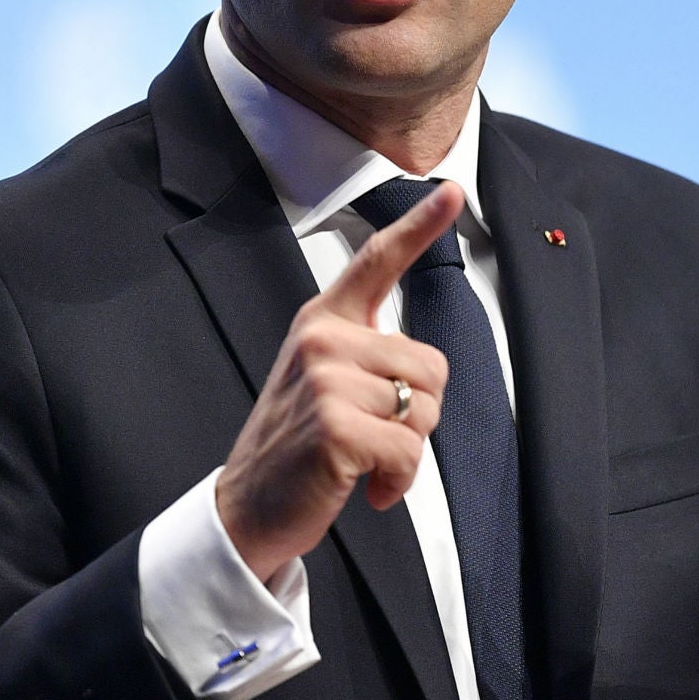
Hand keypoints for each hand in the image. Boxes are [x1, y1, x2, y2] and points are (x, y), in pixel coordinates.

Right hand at [215, 183, 458, 583]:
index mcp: (322, 320)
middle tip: (374, 436)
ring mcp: (326, 381)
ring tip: (365, 461)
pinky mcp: (335, 428)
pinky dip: (399, 481)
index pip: (376, 261)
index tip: (451, 191)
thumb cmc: (297, 445)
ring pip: (424, 409)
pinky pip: (409, 450)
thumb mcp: (323, 381)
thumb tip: (425, 372)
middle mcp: (322, 340)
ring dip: (407, 450)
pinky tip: (370, 491)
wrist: (247, 508)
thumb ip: (367, 356)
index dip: (420, 225)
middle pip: (431, 365)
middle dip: (418, 413)